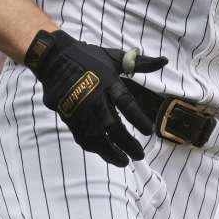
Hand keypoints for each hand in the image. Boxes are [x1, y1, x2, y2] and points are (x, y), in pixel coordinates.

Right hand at [25, 30, 166, 166]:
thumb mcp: (114, 57)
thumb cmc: (88, 57)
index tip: (149, 131)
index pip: (126, 103)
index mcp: (108, 82)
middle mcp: (94, 97)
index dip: (138, 118)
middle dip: (127, 143)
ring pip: (97, 136)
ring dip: (111, 151)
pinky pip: (82, 137)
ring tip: (124, 161)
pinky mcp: (68, 117)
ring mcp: (80, 109)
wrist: (53, 58)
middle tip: (140, 155)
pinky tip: (105, 154)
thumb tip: (164, 61)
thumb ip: (139, 63)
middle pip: (112, 126)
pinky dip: (94, 148)